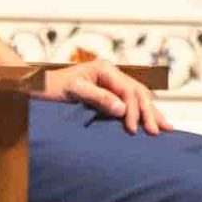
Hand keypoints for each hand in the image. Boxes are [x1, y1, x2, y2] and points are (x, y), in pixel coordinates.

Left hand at [44, 59, 170, 135]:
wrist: (34, 86)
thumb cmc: (50, 88)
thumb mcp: (73, 92)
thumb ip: (98, 98)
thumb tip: (123, 109)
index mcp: (105, 69)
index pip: (128, 91)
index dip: (134, 111)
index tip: (134, 130)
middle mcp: (111, 73)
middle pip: (138, 92)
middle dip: (149, 112)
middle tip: (158, 132)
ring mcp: (111, 81)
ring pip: (139, 96)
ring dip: (151, 112)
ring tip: (166, 127)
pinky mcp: (108, 91)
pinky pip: (131, 101)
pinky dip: (142, 111)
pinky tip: (152, 119)